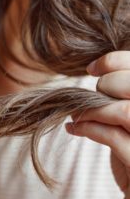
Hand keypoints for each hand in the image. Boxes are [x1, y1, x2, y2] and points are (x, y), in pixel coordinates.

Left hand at [65, 51, 129, 198]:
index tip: (92, 68)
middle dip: (105, 85)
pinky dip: (88, 129)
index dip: (117, 61)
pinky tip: (73, 128)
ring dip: (93, 110)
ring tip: (76, 116)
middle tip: (88, 97)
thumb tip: (94, 80)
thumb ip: (118, 102)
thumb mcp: (127, 124)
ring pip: (124, 111)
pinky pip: (113, 137)